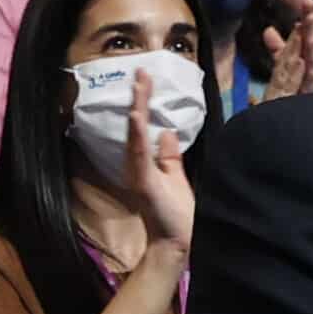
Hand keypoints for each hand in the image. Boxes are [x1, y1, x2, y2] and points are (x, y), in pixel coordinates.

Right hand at [121, 70, 194, 250]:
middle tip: (141, 70)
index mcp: (146, 162)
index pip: (145, 126)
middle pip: (136, 126)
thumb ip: (169, 156)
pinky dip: (137, 134)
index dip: (145, 103)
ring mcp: (139, 173)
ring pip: (135, 135)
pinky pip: (139, 154)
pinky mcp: (144, 182)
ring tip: (139, 84)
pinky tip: (136, 115)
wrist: (177, 243)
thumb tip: (166, 132)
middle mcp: (138, 165)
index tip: (147, 78)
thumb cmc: (176, 213)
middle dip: (139, 98)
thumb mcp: (175, 177)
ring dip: (138, 108)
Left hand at [261, 2, 312, 99]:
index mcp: (302, 62)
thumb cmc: (290, 96)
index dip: (306, 21)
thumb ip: (278, 50)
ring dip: (311, 46)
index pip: (304, 37)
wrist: (288, 122)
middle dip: (311, 27)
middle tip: (311, 8)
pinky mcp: (304, 98)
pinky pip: (304, 84)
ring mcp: (307, 85)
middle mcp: (308, 72)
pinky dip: (305, 73)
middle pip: (309, 46)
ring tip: (310, 29)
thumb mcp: (282, 68)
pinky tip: (303, 61)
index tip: (308, 2)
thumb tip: (269, 31)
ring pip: (311, 62)